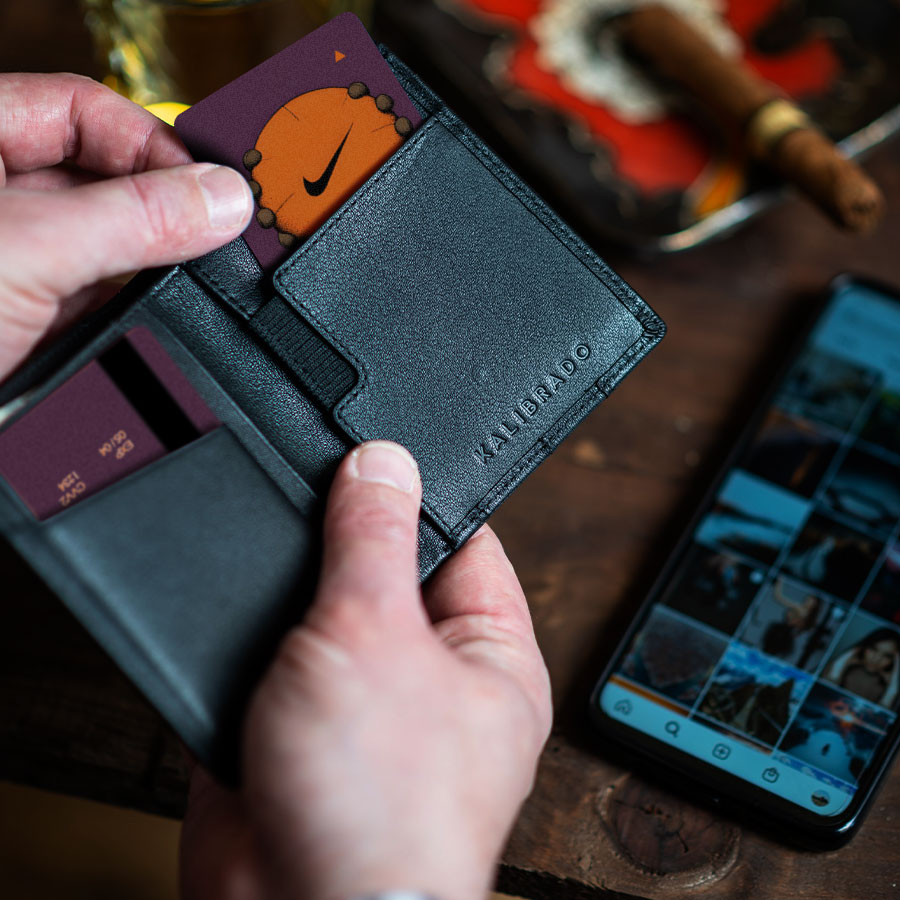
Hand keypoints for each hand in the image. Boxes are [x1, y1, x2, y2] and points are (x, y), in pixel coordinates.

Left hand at [0, 73, 252, 382]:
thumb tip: (220, 201)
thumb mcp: (26, 251)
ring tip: (194, 273)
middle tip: (215, 229)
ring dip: (154, 262)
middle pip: (105, 179)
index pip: (81, 111)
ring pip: (110, 245)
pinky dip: (138, 307)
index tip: (207, 186)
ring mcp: (17, 262)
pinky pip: (103, 300)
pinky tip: (158, 312)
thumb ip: (132, 219)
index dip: (149, 142)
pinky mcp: (33, 320)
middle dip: (162, 205)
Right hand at [180, 441, 552, 899]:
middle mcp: (429, 675)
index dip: (420, 493)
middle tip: (307, 500)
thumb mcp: (378, 635)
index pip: (465, 541)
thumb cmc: (381, 810)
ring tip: (273, 570)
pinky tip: (238, 617)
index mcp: (487, 653)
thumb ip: (374, 541)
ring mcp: (360, 699)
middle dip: (342, 539)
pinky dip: (252, 633)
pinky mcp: (295, 723)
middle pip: (387, 569)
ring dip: (291, 590)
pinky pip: (275, 653)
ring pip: (323, 609)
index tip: (376, 454)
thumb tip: (384, 464)